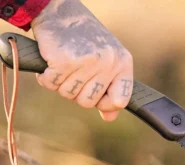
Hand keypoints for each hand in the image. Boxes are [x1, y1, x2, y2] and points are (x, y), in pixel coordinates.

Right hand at [31, 0, 132, 121]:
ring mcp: (87, 62)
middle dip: (77, 93)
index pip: (120, 101)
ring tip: (64, 64)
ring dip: (61, 84)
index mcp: (122, 63)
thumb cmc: (85, 39)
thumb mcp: (106, 61)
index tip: (96, 94)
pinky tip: (51, 62)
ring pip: (69, 95)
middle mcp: (108, 62)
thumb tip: (110, 118)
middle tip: (74, 72)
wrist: (60, 11)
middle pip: (88, 103)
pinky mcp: (64, 61)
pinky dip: (46, 78)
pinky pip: (52, 85)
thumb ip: (110, 90)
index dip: (105, 104)